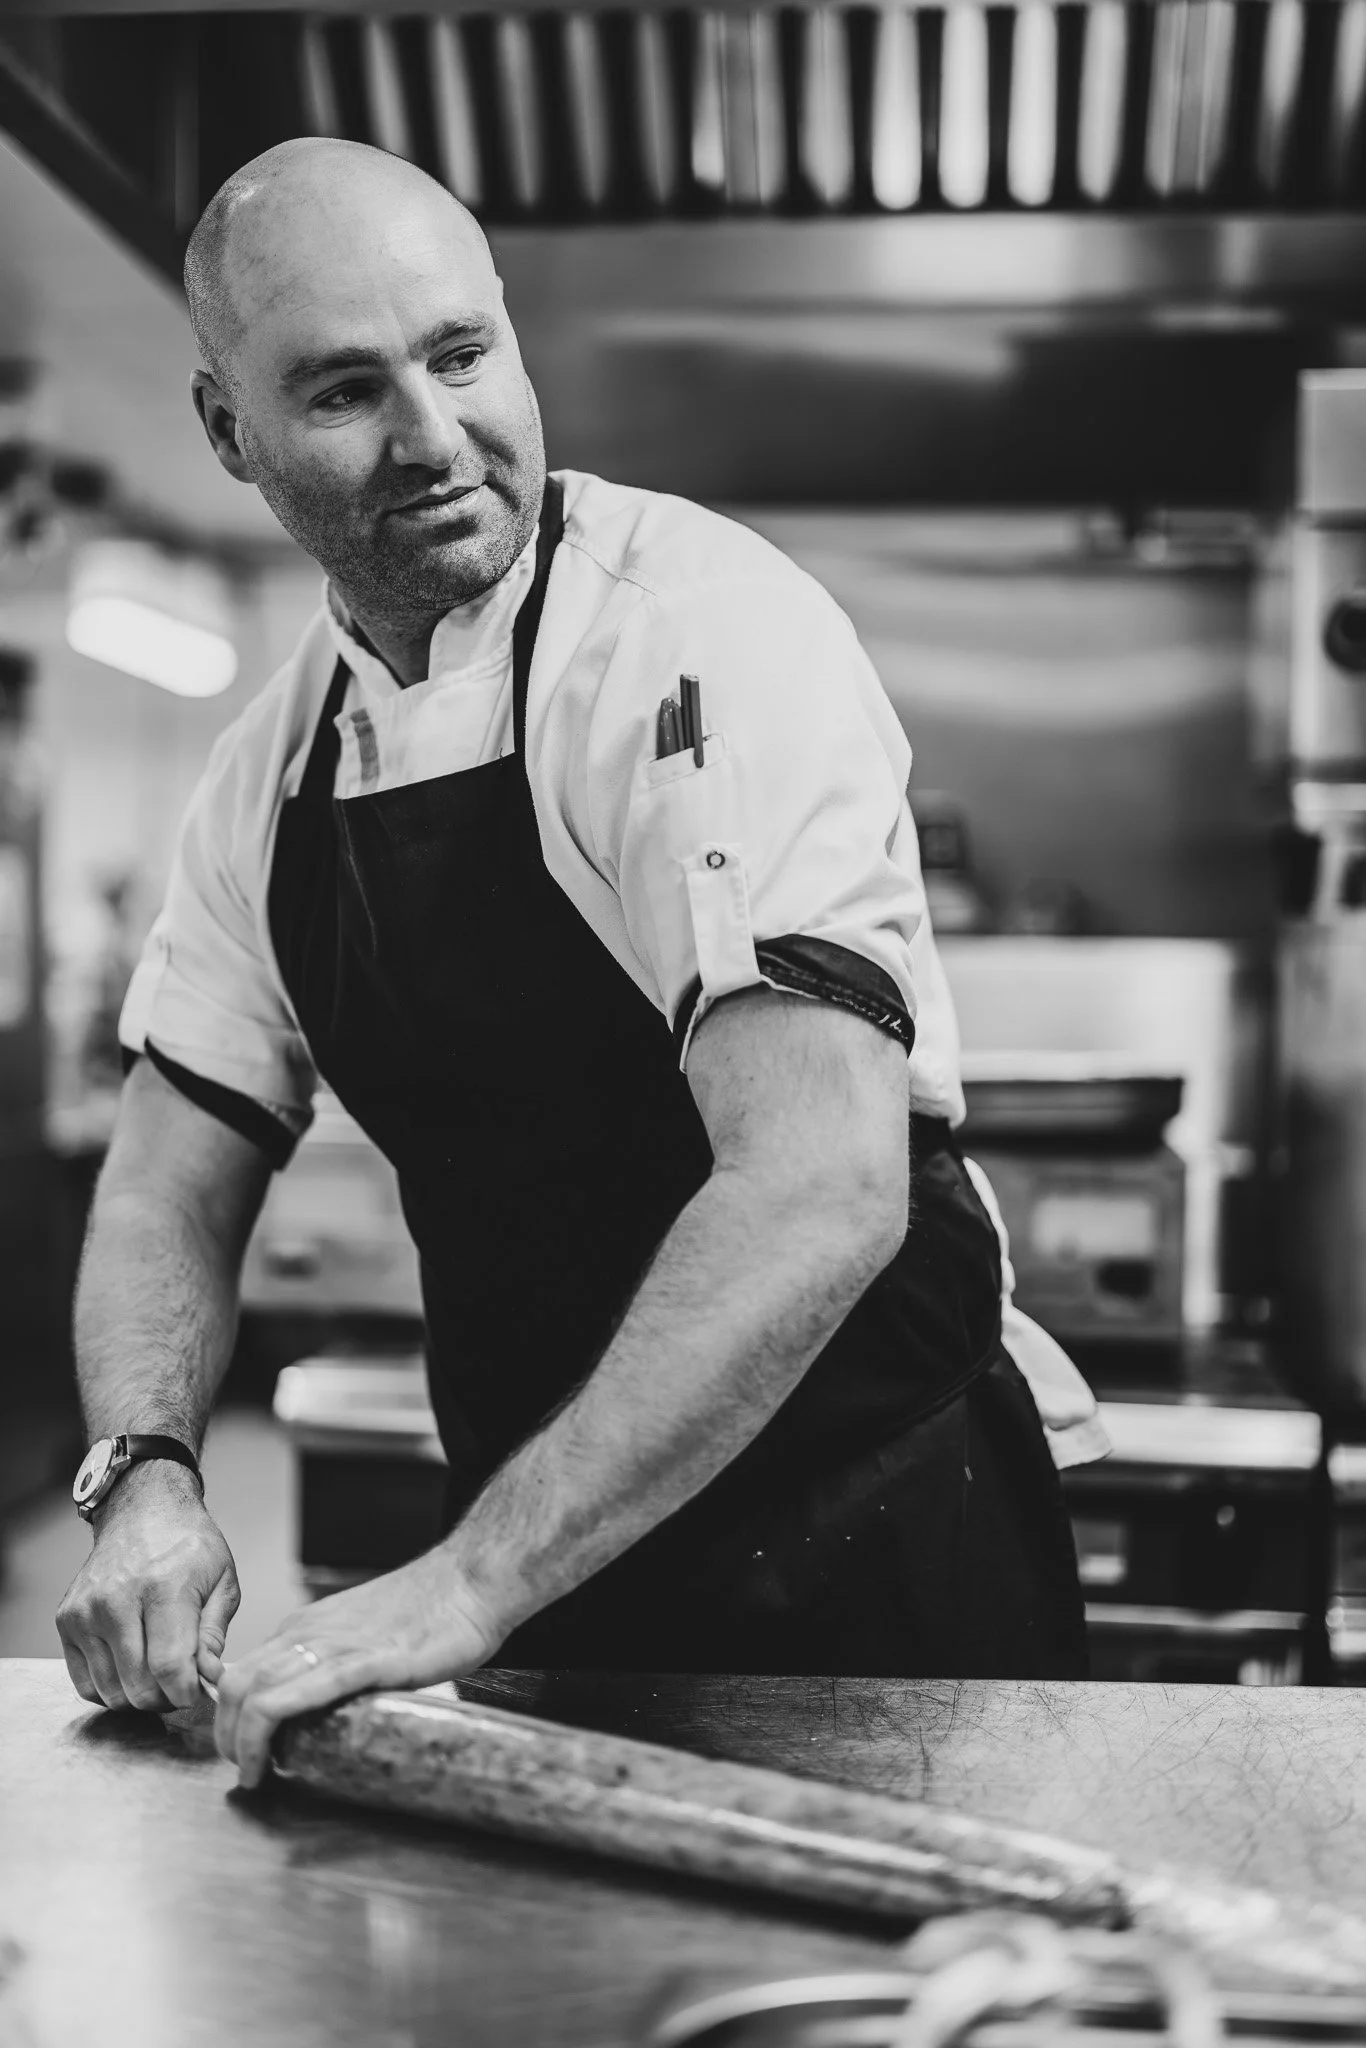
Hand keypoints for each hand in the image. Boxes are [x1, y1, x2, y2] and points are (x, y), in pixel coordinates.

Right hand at [56, 1463, 238, 1712]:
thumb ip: (214, 1634)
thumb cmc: (187, 1546)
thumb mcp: (222, 1580)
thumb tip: (207, 1678)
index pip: (170, 1667)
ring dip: (138, 1698)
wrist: (143, 1512)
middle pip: (139, 1686)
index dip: (187, 1694)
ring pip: (111, 1691)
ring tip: (158, 1677)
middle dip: (166, 1699)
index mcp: (163, 1588)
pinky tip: (131, 1671)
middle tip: (181, 1686)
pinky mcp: (67, 1621)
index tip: (197, 1693)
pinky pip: (85, 1683)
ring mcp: (86, 1612)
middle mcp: (117, 1601)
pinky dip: (110, 1689)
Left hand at [213, 1550, 501, 1786]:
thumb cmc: (431, 1611)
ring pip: (257, 1691)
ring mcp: (336, 1646)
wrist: (471, 1581)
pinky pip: (300, 1695)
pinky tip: (268, 1763)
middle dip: (227, 1735)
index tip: (242, 1748)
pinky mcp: (366, 1662)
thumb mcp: (365, 1634)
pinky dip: (268, 1732)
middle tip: (241, 1769)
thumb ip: (338, 1662)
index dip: (232, 1716)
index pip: (245, 1671)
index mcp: (309, 1626)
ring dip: (241, 1741)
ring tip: (250, 1775)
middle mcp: (311, 1632)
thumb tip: (324, 1707)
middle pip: (237, 1684)